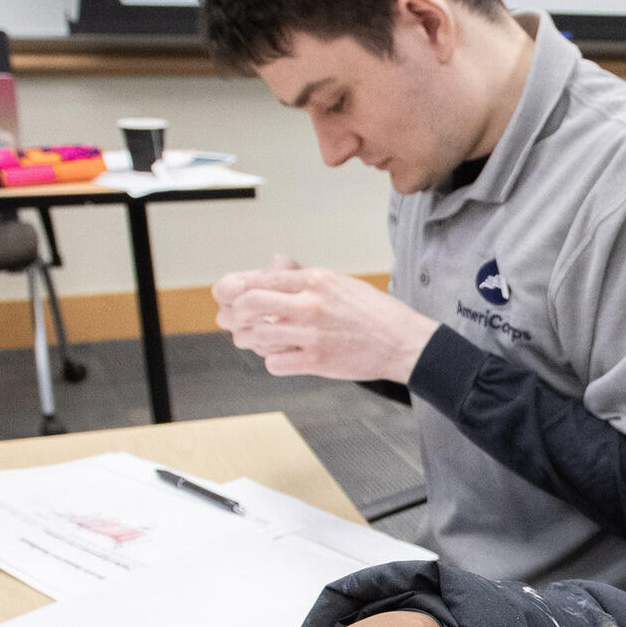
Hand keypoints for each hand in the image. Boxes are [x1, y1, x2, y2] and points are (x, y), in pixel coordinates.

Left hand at [211, 257, 439, 381]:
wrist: (404, 342)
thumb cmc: (373, 312)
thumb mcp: (339, 283)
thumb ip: (302, 276)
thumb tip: (272, 264)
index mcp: (316, 280)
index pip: (261, 278)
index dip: (232, 286)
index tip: (221, 291)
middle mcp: (312, 305)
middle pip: (250, 304)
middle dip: (232, 312)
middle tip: (228, 318)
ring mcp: (314, 335)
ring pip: (258, 336)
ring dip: (245, 338)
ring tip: (246, 338)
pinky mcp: (318, 362)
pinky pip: (275, 363)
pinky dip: (271, 360)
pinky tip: (278, 356)